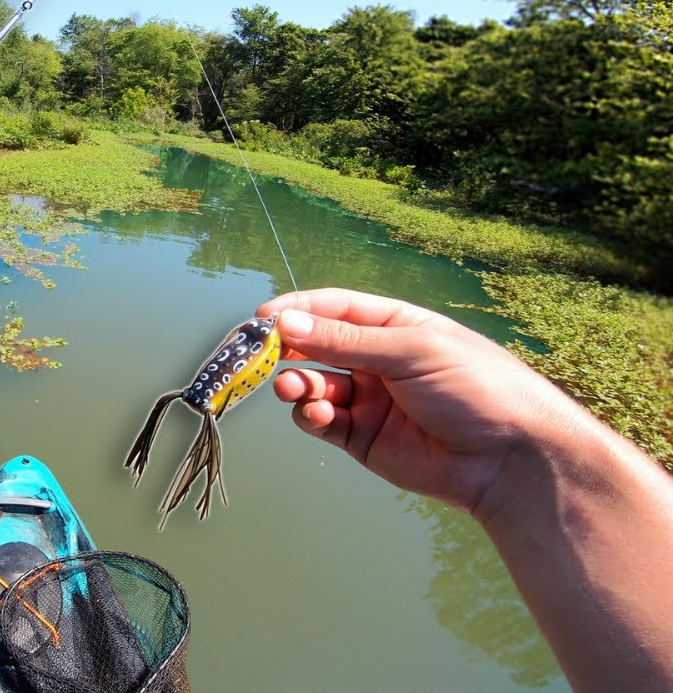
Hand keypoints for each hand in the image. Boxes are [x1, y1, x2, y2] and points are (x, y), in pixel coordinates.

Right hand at [257, 288, 585, 514]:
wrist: (511, 460)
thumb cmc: (476, 388)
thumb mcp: (411, 351)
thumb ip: (345, 341)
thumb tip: (285, 323)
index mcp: (394, 326)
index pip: (334, 309)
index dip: (298, 310)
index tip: (262, 318)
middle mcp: (377, 361)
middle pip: (316, 347)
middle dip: (286, 350)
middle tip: (257, 356)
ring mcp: (368, 401)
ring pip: (314, 386)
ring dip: (297, 385)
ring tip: (292, 389)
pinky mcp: (363, 439)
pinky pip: (323, 422)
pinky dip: (311, 417)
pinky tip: (318, 415)